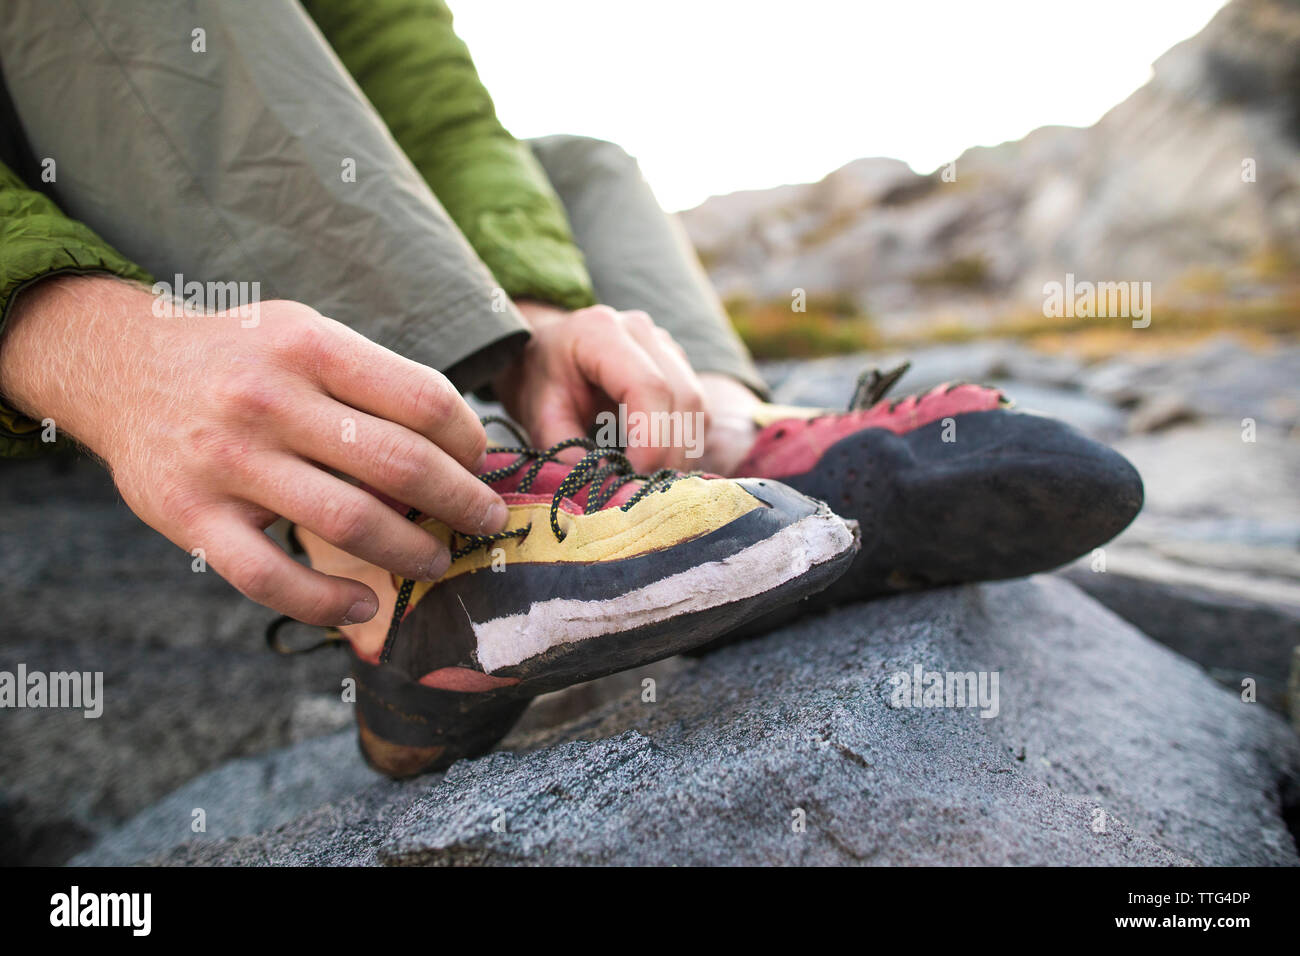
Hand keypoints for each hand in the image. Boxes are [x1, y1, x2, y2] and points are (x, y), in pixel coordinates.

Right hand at [0, 276, 506, 625]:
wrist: (120, 366)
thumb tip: (456, 448)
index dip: (468, 440)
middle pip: (400, 465)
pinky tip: (364, 603)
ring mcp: (228, 462)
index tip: (479, 462)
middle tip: (485, 521)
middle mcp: (269, 400)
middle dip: (461, 502)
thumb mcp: (305, 335)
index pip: (424, 400)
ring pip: (349, 524)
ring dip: (411, 552)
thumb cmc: (240, 357)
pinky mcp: (192, 517)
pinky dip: (327, 602)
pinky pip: (271, 577)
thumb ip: (371, 382)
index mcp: (310, 347)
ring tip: (436, 561)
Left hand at [494, 301, 707, 470]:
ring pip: (698, 407)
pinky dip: (684, 445)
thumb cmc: (538, 379)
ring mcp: (666, 346)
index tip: (635, 478)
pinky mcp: (679, 366)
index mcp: (602, 332)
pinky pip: (697, 412)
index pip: (649, 387)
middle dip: (670, 454)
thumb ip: (566, 448)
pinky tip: (659, 466)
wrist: (544, 351)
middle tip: (647, 492)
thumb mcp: (539, 414)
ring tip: (652, 482)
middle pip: (684, 398)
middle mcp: (643, 332)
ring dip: (682, 453)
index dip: (651, 439)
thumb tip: (604, 485)